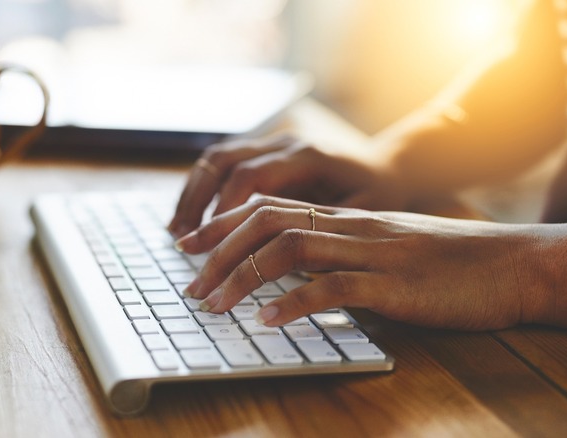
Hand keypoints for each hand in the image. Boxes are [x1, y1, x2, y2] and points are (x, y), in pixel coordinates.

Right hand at [168, 134, 408, 236]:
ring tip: (178, 232)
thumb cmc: (379, 195)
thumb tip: (284, 258)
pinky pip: (223, 163)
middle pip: (224, 161)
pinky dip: (203, 189)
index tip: (210, 247)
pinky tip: (194, 218)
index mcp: (308, 155)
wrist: (389, 165)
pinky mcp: (266, 151)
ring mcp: (272, 142)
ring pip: (217, 159)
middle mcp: (284, 142)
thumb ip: (324, 228)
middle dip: (198, 202)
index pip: (252, 177)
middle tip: (182, 242)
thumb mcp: (363, 213)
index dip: (226, 211)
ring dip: (193, 194)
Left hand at [176, 196, 543, 330]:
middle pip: (266, 222)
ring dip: (242, 277)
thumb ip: (345, 254)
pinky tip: (267, 322)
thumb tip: (300, 277)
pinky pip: (330, 288)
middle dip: (219, 250)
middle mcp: (350, 228)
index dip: (224, 225)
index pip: (270, 207)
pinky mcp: (391, 284)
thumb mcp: (388, 249)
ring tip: (212, 304)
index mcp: (347, 218)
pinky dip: (291, 304)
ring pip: (287, 251)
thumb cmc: (450, 263)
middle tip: (189, 281)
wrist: (511, 264)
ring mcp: (370, 253)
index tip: (192, 246)